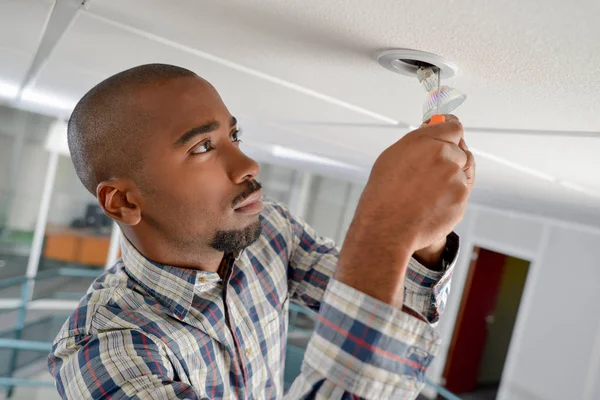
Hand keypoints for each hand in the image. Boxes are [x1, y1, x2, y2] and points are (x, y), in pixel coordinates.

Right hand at [335, 115, 474, 304]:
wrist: (386, 228)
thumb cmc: (383, 195)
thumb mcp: (392, 158)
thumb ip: (418, 142)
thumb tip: (432, 130)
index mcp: (425, 141)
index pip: (453, 127)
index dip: (451, 133)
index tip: (451, 135)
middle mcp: (443, 155)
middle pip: (459, 151)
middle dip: (448, 161)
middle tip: (428, 177)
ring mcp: (455, 177)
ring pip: (460, 174)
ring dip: (449, 181)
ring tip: (424, 195)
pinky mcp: (461, 198)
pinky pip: (460, 193)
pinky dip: (449, 199)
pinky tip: (429, 205)